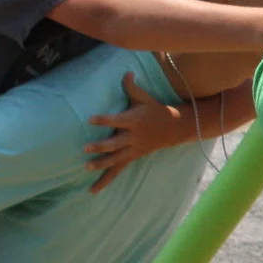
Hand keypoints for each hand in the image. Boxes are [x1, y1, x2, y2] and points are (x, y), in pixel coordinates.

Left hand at [87, 73, 191, 189]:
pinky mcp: (132, 157)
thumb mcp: (145, 98)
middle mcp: (133, 137)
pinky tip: (92, 191)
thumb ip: (131, 87)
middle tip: (86, 148)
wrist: (175, 128)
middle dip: (101, 146)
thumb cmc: (156, 110)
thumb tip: (126, 72)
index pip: (116, 120)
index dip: (104, 120)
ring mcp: (133, 149)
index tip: (90, 119)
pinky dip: (105, 181)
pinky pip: (117, 171)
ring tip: (86, 167)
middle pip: (115, 143)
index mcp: (134, 120)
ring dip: (101, 164)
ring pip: (115, 159)